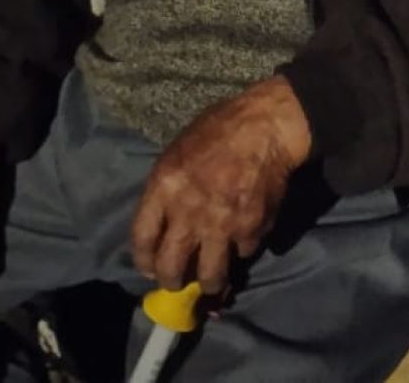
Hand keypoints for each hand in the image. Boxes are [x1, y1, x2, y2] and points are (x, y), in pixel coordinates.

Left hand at [129, 76, 312, 296]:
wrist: (267, 125)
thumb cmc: (219, 129)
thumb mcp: (178, 152)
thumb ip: (168, 190)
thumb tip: (165, 223)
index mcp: (164, 187)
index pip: (141, 240)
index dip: (143, 261)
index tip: (149, 268)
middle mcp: (188, 213)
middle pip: (170, 267)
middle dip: (172, 281)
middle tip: (177, 281)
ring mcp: (221, 225)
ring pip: (209, 276)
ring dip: (209, 283)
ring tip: (211, 281)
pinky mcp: (251, 230)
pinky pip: (243, 254)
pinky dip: (242, 250)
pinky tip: (242, 240)